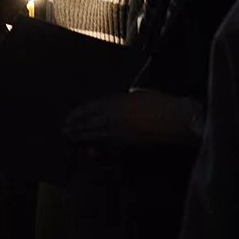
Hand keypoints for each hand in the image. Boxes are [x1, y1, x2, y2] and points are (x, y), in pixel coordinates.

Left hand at [63, 90, 201, 145]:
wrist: (174, 118)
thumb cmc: (161, 103)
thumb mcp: (141, 93)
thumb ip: (128, 96)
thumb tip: (126, 96)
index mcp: (115, 101)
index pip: (90, 108)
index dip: (78, 113)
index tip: (69, 117)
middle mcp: (113, 115)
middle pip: (87, 121)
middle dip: (74, 126)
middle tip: (63, 130)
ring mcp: (118, 130)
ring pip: (93, 133)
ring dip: (80, 136)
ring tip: (70, 138)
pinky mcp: (125, 142)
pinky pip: (105, 142)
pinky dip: (95, 143)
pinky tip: (89, 144)